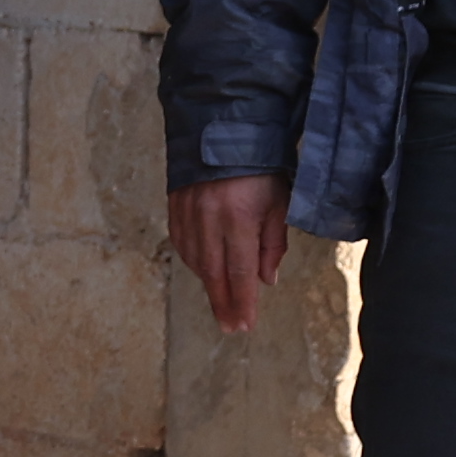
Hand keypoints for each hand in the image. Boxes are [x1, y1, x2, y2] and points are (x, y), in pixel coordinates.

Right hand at [169, 175, 287, 335]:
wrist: (223, 129)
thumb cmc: (261, 168)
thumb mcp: (279, 203)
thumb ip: (273, 243)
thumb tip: (265, 280)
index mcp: (238, 219)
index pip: (240, 273)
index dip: (243, 303)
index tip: (245, 325)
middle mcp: (208, 220)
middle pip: (214, 274)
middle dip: (223, 304)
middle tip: (231, 327)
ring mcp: (188, 214)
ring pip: (196, 262)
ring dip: (210, 285)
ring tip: (222, 302)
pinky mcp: (175, 207)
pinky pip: (182, 245)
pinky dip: (194, 262)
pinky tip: (204, 270)